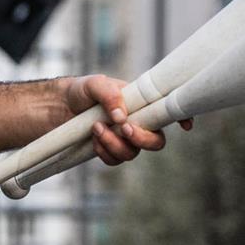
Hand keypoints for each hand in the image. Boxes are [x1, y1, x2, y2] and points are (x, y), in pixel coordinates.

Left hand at [63, 74, 188, 165]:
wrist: (58, 106)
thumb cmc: (82, 91)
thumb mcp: (94, 84)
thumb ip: (109, 94)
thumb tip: (122, 115)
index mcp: (141, 103)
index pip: (167, 111)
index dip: (182, 118)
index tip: (186, 126)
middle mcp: (137, 122)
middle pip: (156, 141)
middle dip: (143, 139)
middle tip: (125, 128)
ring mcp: (124, 139)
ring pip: (133, 153)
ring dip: (115, 143)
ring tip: (96, 127)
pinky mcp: (110, 150)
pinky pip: (115, 160)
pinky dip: (104, 151)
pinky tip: (93, 139)